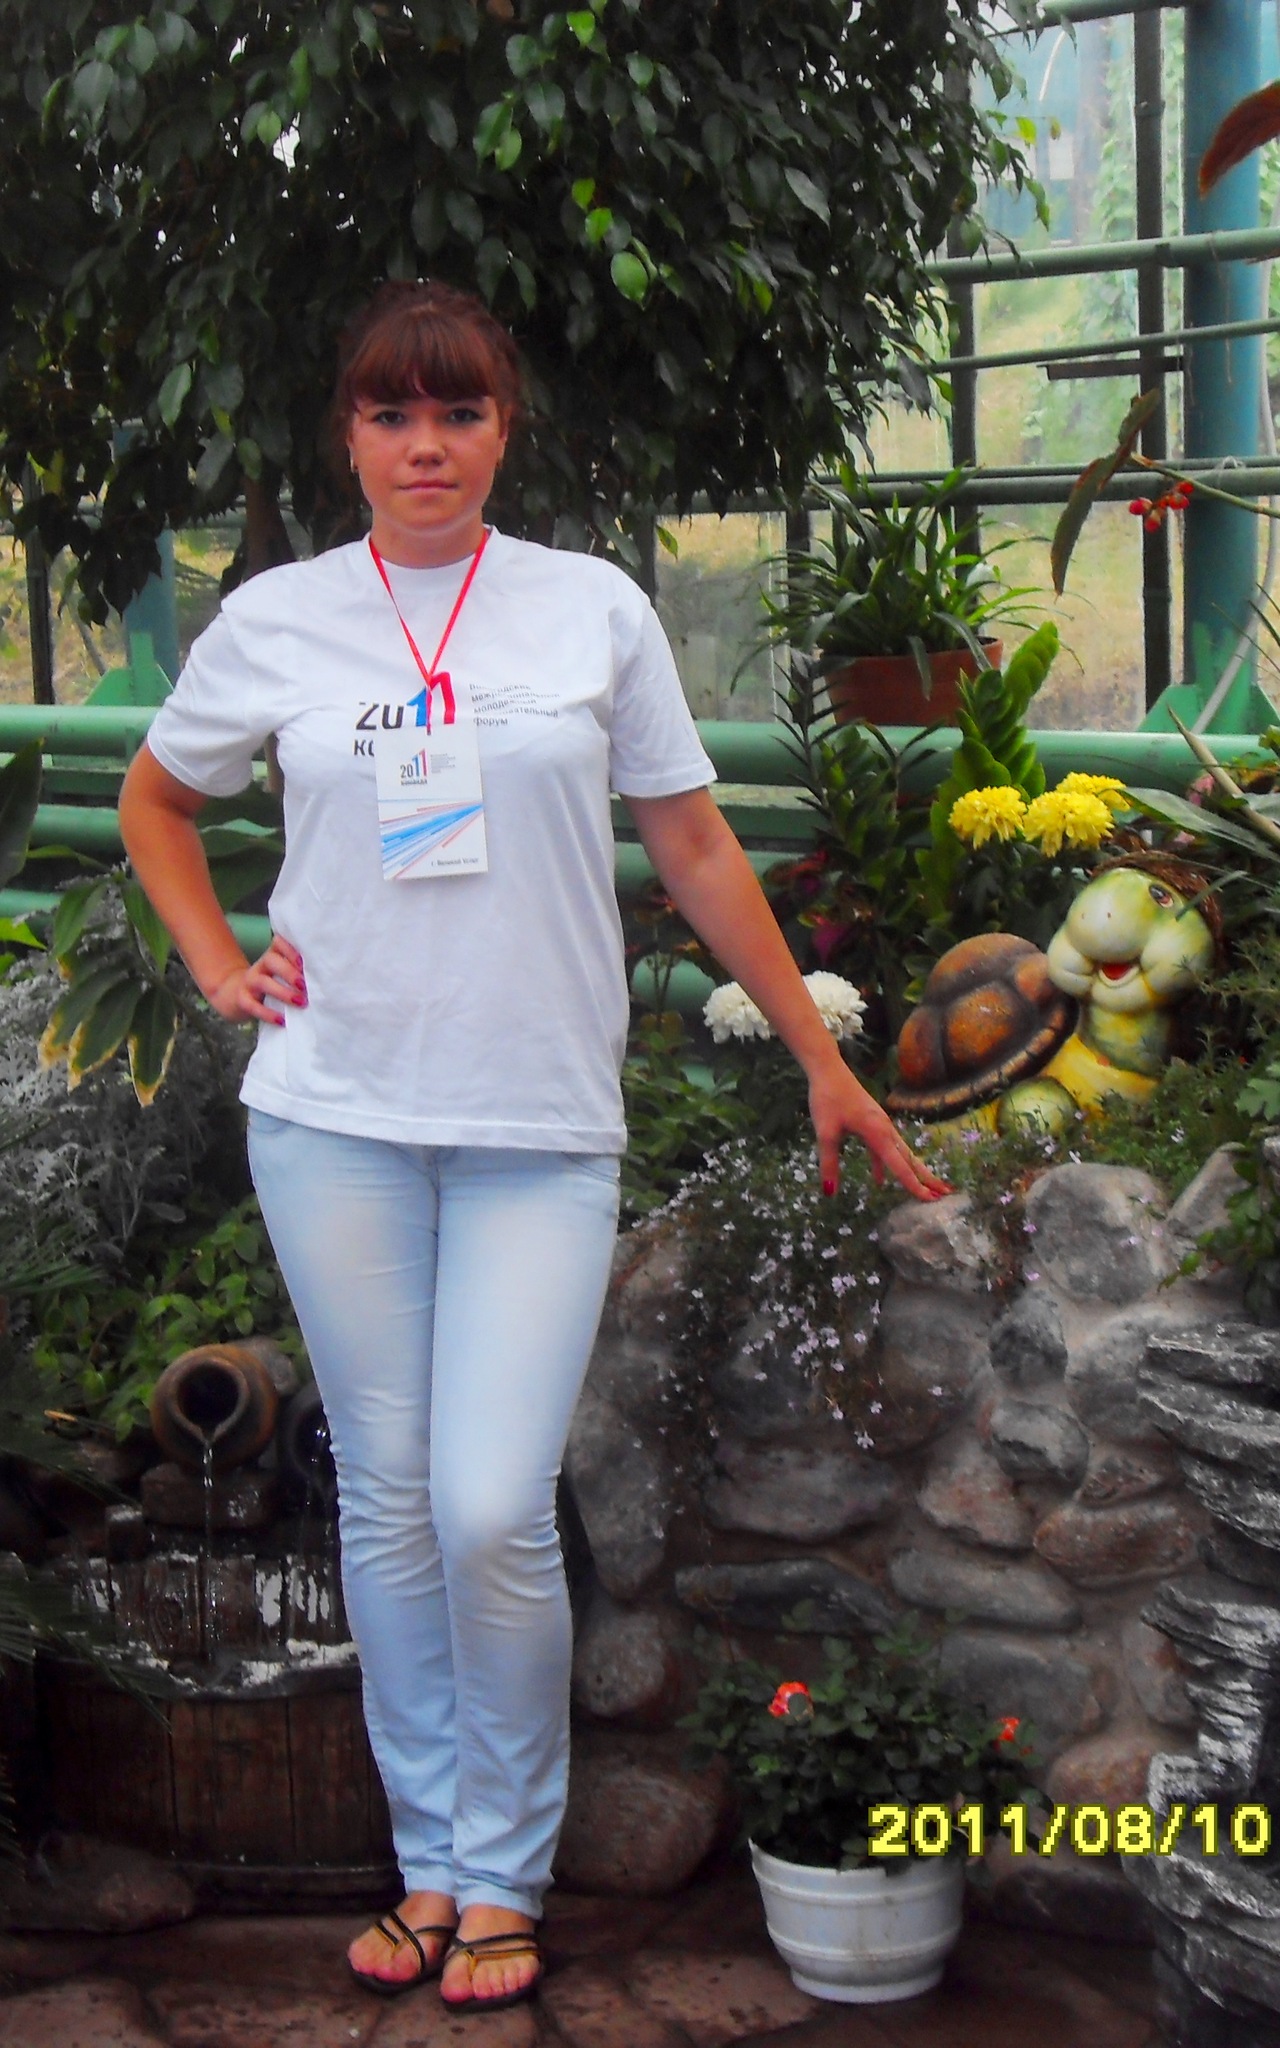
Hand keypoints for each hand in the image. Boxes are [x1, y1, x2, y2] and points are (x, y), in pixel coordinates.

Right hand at [205, 936, 305, 1025]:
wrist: (235, 995)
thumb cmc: (270, 984)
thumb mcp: (281, 974)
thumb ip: (298, 972)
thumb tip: (325, 978)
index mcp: (272, 955)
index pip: (279, 943)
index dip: (290, 949)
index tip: (303, 961)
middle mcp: (260, 965)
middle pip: (271, 960)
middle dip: (289, 972)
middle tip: (304, 985)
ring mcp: (249, 981)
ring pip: (263, 982)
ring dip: (283, 993)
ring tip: (300, 1002)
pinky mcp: (242, 999)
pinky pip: (253, 1006)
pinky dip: (268, 1014)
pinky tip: (282, 1020)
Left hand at [809, 1063, 950, 1202]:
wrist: (829, 1069)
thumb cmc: (828, 1098)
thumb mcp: (825, 1132)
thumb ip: (829, 1163)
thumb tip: (830, 1191)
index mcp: (878, 1133)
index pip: (900, 1166)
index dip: (915, 1185)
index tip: (931, 1200)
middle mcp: (885, 1129)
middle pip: (910, 1159)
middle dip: (927, 1177)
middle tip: (945, 1194)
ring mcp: (881, 1125)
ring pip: (901, 1153)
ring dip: (913, 1170)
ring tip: (926, 1188)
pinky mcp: (874, 1122)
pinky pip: (885, 1147)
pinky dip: (886, 1164)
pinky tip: (880, 1179)